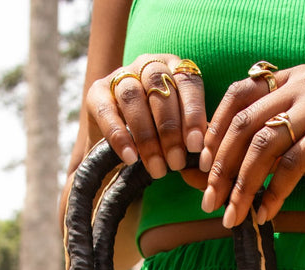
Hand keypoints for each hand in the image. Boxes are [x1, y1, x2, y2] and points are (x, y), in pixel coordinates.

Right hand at [86, 54, 207, 181]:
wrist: (122, 151)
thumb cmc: (162, 142)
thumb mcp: (182, 140)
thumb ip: (194, 145)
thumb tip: (207, 163)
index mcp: (176, 70)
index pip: (188, 82)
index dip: (192, 113)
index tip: (195, 146)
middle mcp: (149, 65)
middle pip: (159, 87)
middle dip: (169, 129)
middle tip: (176, 163)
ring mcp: (121, 76)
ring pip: (133, 97)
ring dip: (147, 135)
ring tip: (157, 168)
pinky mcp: (97, 92)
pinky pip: (107, 112)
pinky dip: (119, 136)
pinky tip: (130, 159)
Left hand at [199, 64, 304, 226]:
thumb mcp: (304, 144)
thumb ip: (265, 151)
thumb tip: (211, 175)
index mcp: (293, 77)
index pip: (236, 97)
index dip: (213, 134)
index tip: (199, 171)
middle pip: (243, 122)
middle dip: (220, 167)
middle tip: (208, 202)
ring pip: (264, 144)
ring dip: (242, 185)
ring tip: (231, 216)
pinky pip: (293, 163)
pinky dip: (275, 193)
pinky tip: (266, 214)